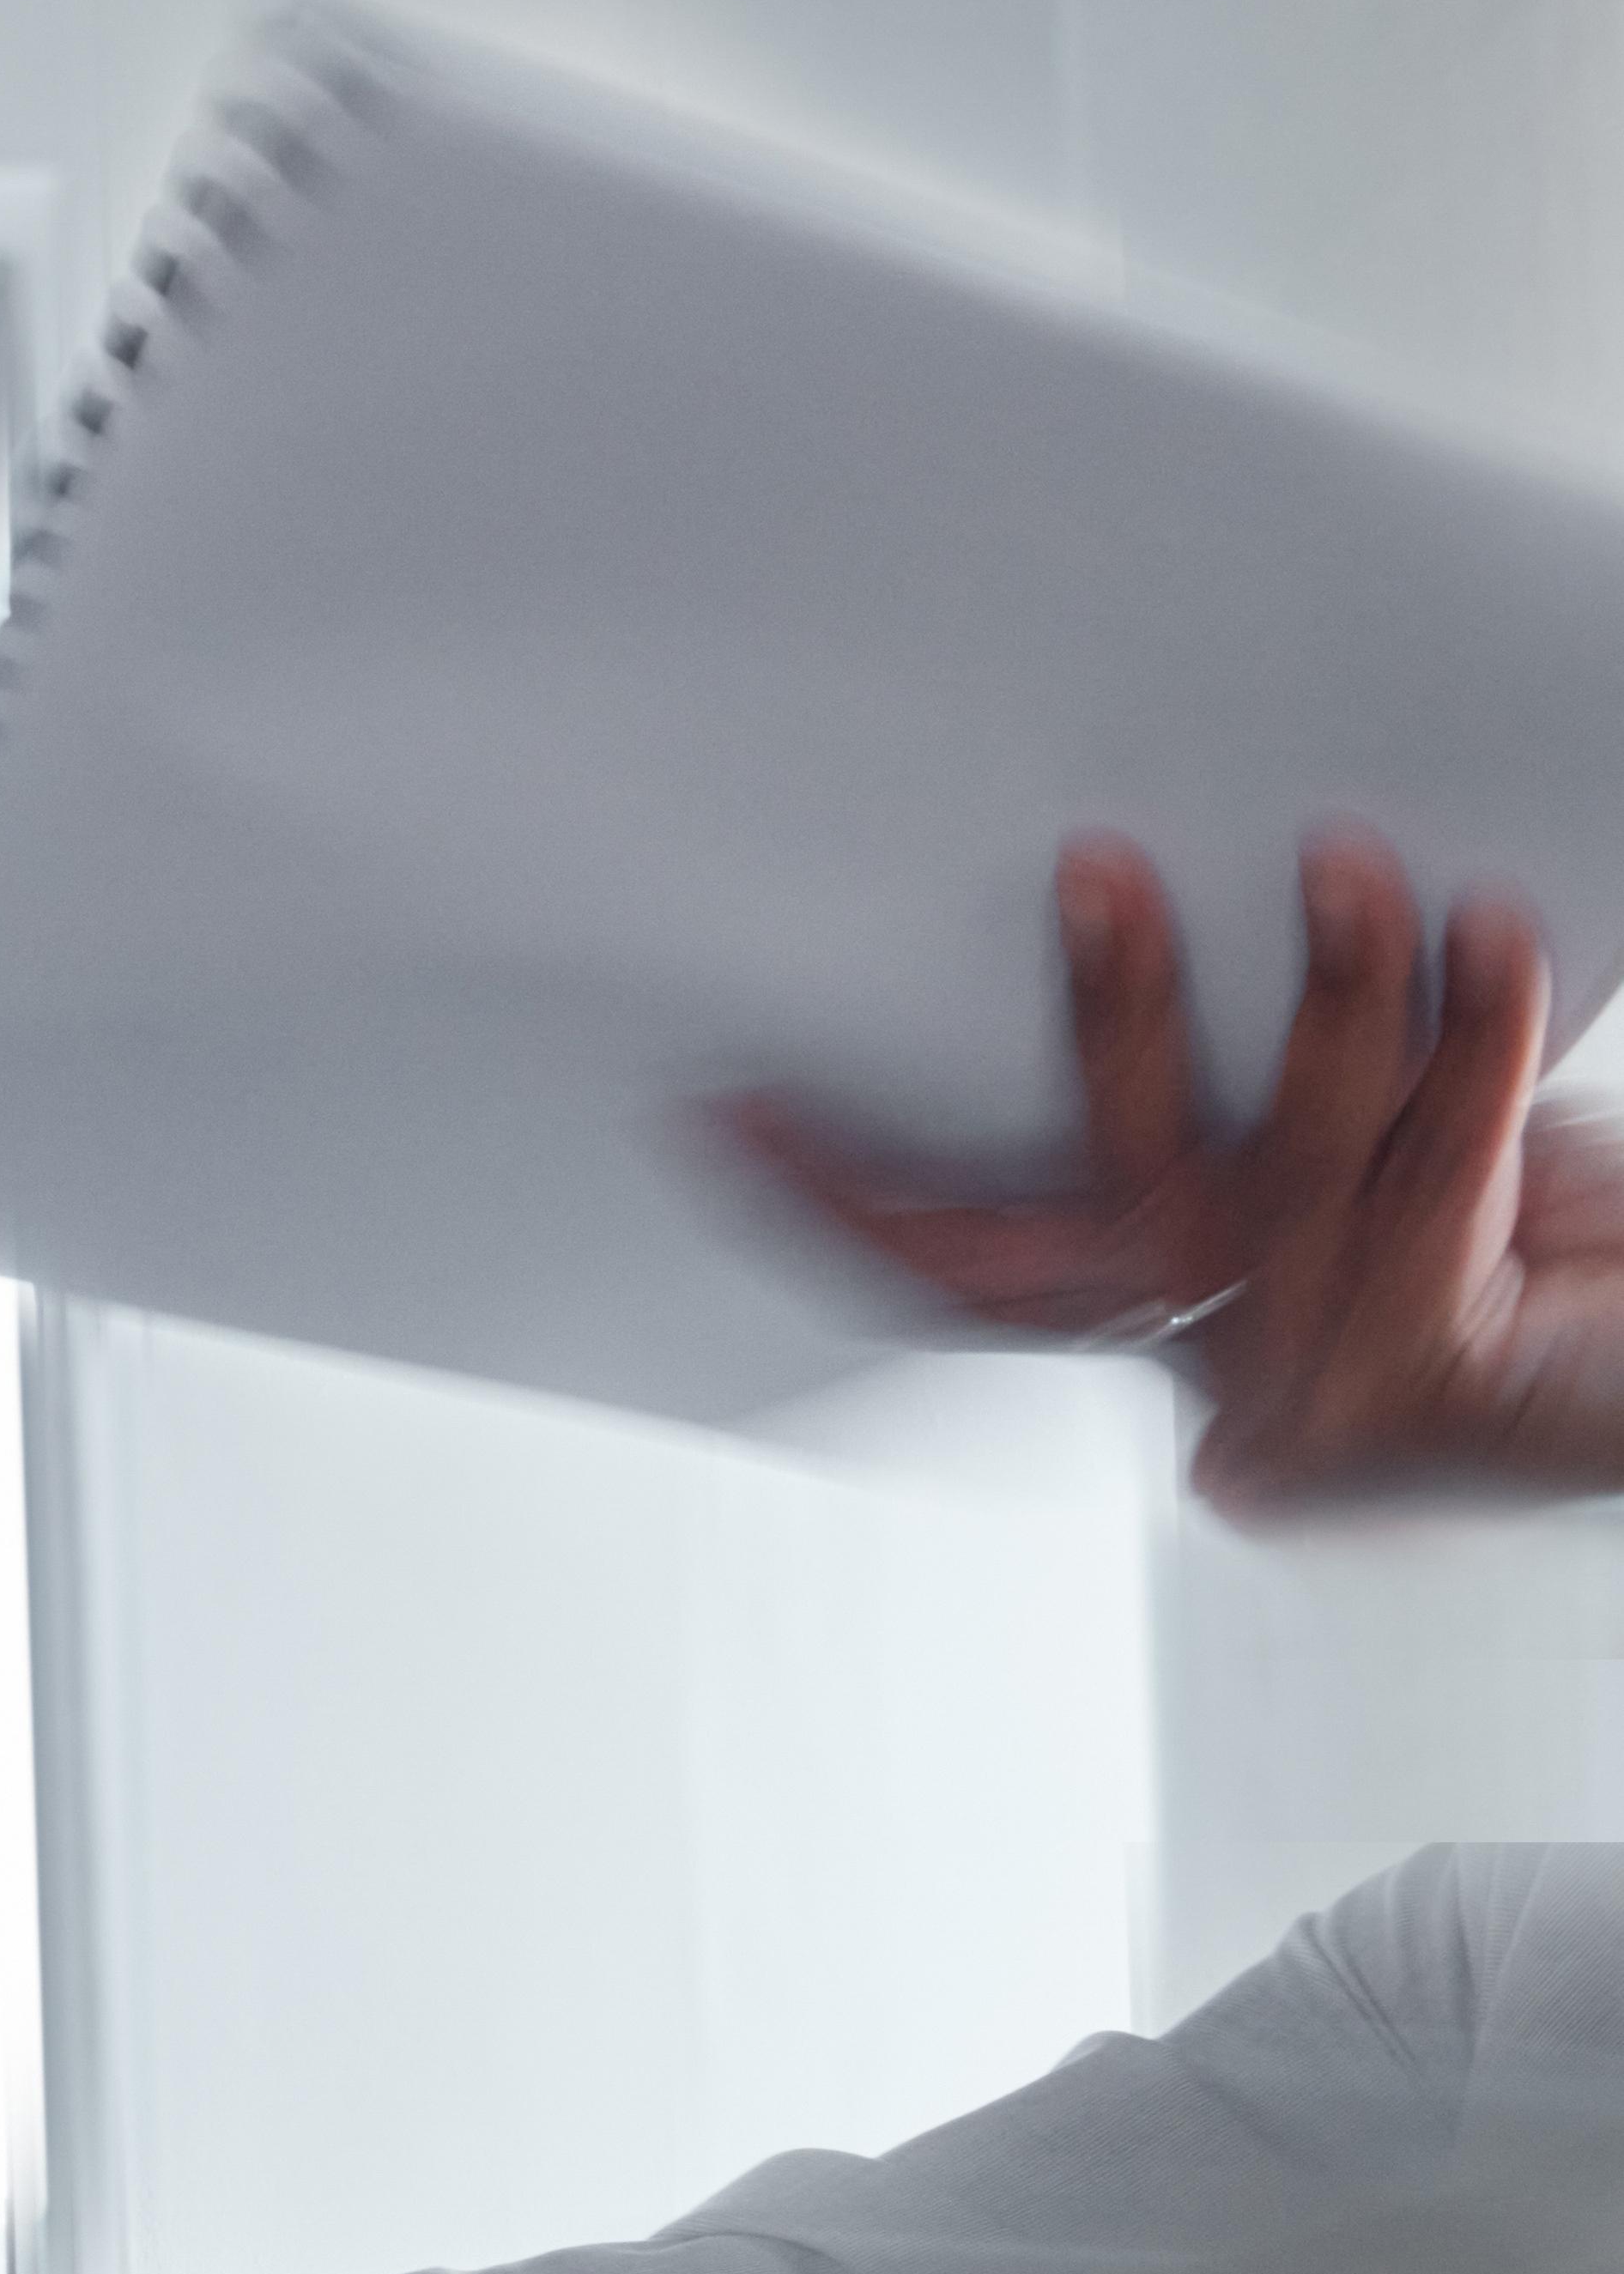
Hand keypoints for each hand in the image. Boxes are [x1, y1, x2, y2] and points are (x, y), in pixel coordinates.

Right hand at [733, 828, 1623, 1515]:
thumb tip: (1152, 958)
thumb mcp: (1404, 1171)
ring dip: (1322, 991)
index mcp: (1201, 1359)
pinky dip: (1474, 1029)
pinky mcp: (1427, 1388)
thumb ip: (1281, 1129)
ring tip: (1355, 869)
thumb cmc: (1591, 1284)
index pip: (971, 1283)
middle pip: (1093, 1219)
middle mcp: (1236, 1394)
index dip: (840, 1197)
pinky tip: (1491, 932)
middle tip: (1095, 876)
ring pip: (1272, 1170)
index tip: (735, 1107)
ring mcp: (1320, 1404)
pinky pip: (1435, 1163)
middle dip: (1093, 1029)